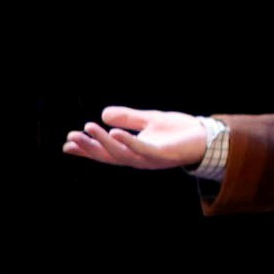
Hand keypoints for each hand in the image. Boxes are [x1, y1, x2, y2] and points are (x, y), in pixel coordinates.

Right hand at [59, 106, 209, 170]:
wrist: (205, 136)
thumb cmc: (178, 131)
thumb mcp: (148, 120)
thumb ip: (127, 118)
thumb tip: (104, 114)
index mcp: (133, 151)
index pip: (105, 152)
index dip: (86, 149)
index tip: (67, 143)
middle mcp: (138, 159)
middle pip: (108, 156)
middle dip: (89, 148)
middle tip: (71, 138)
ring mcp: (149, 159)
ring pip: (120, 153)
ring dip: (102, 142)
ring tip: (88, 128)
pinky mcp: (161, 155)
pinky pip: (140, 149)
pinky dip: (126, 141)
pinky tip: (114, 132)